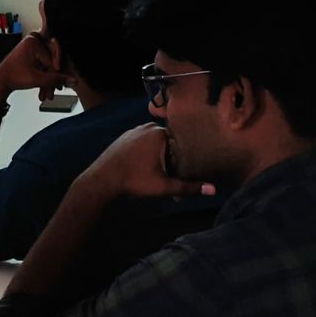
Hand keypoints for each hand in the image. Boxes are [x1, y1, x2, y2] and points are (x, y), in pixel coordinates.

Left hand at [0, 31, 63, 101]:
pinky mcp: (34, 54)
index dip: (56, 75)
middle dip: (52, 79)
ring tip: (47, 94)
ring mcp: (34, 47)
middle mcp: (34, 41)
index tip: (60, 85)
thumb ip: (55, 80)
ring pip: (49, 65)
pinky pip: (45, 65)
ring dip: (49, 81)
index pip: (52, 60)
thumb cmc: (12, 77)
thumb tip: (72, 80)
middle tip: (54, 91)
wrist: (1, 81)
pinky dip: (45, 77)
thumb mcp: (36, 79)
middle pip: (52, 62)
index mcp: (33, 42)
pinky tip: (45, 89)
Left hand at [79, 124, 215, 201]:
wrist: (102, 180)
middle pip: (169, 143)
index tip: (185, 172)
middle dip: (172, 159)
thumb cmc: (134, 181)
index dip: (185, 159)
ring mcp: (135, 130)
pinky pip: (143, 143)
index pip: (182, 143)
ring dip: (160, 157)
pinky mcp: (125, 137)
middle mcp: (148, 126)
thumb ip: (188, 187)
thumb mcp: (163, 186)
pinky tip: (145, 167)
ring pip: (155, 143)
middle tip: (172, 176)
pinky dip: (147, 154)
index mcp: (160, 133)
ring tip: (160, 173)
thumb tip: (213, 190)